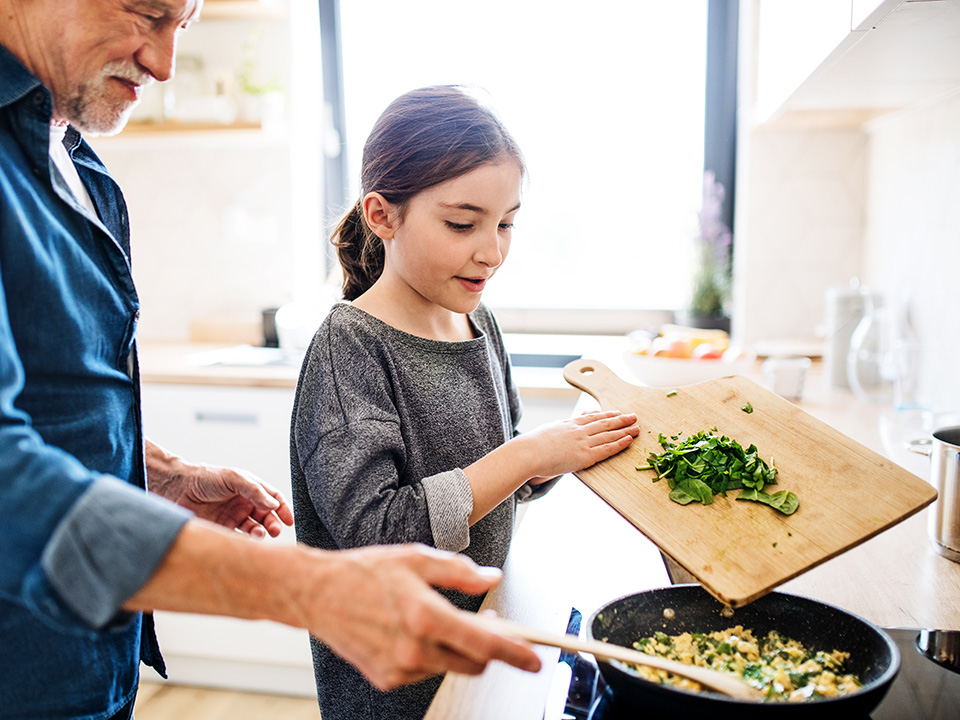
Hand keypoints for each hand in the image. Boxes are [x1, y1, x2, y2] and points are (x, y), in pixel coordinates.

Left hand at [145, 440, 293, 537]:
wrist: (178, 488)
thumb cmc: (206, 478)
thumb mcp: (234, 478)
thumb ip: (255, 490)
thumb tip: (274, 505)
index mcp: (250, 489)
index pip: (273, 499)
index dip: (282, 509)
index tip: (289, 520)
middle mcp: (244, 504)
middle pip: (266, 516)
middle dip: (273, 524)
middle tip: (275, 531)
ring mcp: (233, 517)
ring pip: (254, 529)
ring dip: (260, 533)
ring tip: (258, 534)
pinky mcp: (221, 529)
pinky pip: (237, 538)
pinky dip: (244, 541)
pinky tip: (245, 540)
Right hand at [302, 544, 541, 689]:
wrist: (316, 594)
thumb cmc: (365, 571)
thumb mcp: (417, 558)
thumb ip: (459, 571)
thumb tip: (492, 579)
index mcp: (425, 616)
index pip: (484, 644)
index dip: (515, 654)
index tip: (534, 660)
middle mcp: (414, 649)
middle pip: (472, 662)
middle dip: (488, 648)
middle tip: (492, 624)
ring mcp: (399, 668)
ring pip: (449, 666)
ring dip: (456, 648)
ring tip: (441, 618)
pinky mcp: (387, 678)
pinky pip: (424, 671)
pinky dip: (430, 654)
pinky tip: (413, 629)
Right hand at [519, 409, 639, 481]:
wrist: (529, 452)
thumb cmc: (532, 445)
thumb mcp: (546, 430)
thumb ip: (556, 428)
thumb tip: (558, 426)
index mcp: (569, 424)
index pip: (592, 417)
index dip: (606, 414)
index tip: (616, 412)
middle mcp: (579, 430)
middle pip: (604, 423)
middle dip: (620, 419)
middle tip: (634, 416)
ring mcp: (583, 442)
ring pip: (609, 434)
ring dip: (625, 429)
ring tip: (637, 427)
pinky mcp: (585, 456)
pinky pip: (607, 449)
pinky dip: (619, 443)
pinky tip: (629, 440)